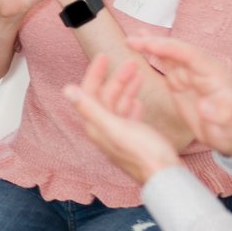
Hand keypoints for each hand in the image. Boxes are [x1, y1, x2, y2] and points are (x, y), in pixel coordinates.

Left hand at [62, 54, 182, 183]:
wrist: (165, 176)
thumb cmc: (144, 153)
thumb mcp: (115, 126)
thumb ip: (90, 108)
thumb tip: (66, 90)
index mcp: (96, 126)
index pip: (90, 93)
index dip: (95, 72)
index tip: (104, 55)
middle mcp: (104, 131)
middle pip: (106, 97)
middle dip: (117, 78)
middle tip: (131, 62)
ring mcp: (118, 136)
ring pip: (118, 106)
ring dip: (126, 89)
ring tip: (138, 75)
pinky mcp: (132, 140)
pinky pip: (128, 117)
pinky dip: (131, 105)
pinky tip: (138, 101)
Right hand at [128, 33, 231, 157]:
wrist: (229, 134)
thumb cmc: (231, 130)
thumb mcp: (229, 127)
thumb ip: (220, 116)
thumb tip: (204, 106)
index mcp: (214, 75)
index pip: (191, 55)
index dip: (171, 48)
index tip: (152, 45)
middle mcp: (202, 69)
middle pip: (178, 49)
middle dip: (156, 43)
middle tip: (133, 40)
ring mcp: (190, 73)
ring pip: (169, 52)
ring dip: (151, 44)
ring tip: (130, 39)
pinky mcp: (180, 79)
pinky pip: (165, 61)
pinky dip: (152, 52)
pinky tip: (140, 45)